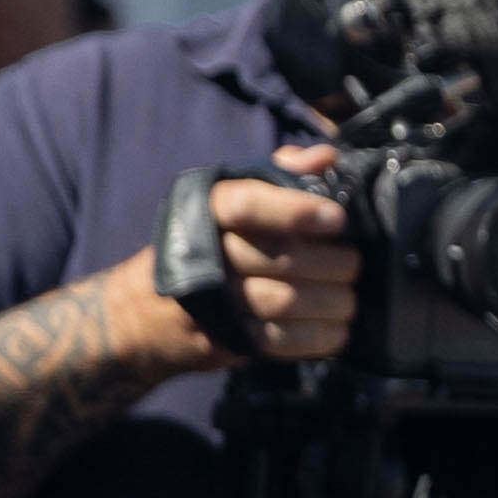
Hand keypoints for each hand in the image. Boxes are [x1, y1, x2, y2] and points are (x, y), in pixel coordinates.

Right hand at [101, 143, 361, 377]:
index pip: (246, 205)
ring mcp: (208, 301)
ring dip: (331, 302)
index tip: (337, 219)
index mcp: (203, 211)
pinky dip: (318, 338)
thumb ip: (279, 175)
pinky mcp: (220, 339)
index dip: (297, 211)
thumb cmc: (205, 244)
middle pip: (279, 258)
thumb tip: (326, 156)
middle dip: (332, 264)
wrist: (144, 313)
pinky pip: (278, 341)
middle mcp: (201, 253)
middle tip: (353, 265)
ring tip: (349, 298)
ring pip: (284, 302)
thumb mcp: (229, 200)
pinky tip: (337, 329)